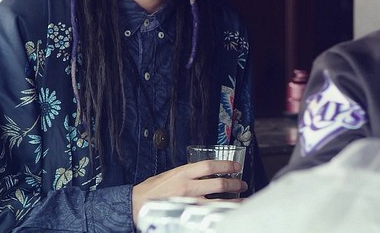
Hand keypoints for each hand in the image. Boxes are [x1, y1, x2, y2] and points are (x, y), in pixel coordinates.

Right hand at [131, 160, 246, 222]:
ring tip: (242, 199)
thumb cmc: (151, 190)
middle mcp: (188, 187)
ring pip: (218, 201)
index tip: (236, 166)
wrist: (136, 205)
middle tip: (242, 183)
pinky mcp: (187, 214)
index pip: (209, 165)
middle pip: (218, 183)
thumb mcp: (169, 174)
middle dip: (234, 183)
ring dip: (233, 200)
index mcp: (182, 173)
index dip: (226, 164)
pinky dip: (221, 212)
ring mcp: (189, 203)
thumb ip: (187, 173)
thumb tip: (204, 173)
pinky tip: (228, 212)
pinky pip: (209, 214)